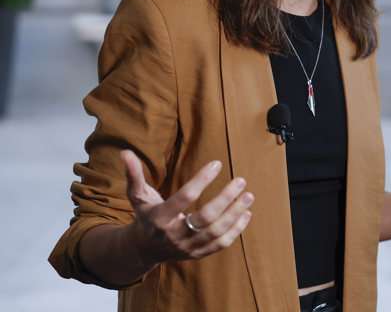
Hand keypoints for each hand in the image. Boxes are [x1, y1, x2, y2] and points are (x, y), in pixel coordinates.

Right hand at [120, 149, 253, 265]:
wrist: (143, 249)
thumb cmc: (145, 215)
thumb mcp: (137, 196)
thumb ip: (133, 175)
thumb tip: (125, 152)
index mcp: (159, 218)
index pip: (184, 197)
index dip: (201, 180)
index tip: (217, 163)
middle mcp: (174, 235)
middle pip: (205, 217)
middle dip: (226, 198)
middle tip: (241, 180)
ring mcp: (187, 247)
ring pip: (216, 232)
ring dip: (235, 213)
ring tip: (249, 195)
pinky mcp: (197, 254)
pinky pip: (221, 244)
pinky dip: (236, 230)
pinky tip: (246, 213)